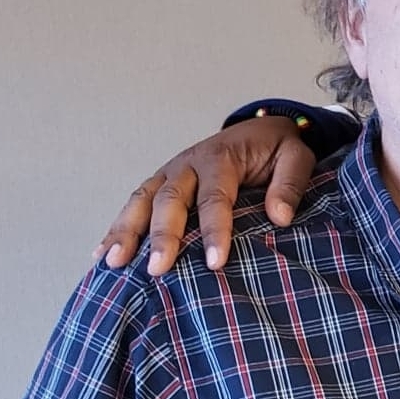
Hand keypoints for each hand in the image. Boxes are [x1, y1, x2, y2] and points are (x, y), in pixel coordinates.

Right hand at [96, 117, 314, 274]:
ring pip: (141, 201)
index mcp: (221, 158)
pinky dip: (117, 228)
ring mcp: (169, 173)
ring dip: (126, 232)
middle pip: (169, 200)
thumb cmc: (277, 149)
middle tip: (158, 269)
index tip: (214, 261)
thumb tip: (280, 216)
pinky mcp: (160, 183)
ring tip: (114, 263)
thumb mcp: (297, 157)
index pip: (214, 198)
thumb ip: (290, 183)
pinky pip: (134, 204)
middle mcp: (187, 164)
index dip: (213, 230)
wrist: (259, 130)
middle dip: (161, 236)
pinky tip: (103, 255)